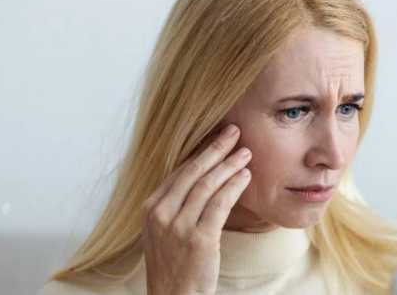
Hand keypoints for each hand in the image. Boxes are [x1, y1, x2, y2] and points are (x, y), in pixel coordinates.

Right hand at [141, 124, 251, 294]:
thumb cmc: (173, 264)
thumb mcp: (163, 231)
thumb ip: (175, 205)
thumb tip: (199, 176)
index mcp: (150, 208)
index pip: (179, 172)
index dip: (201, 152)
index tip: (218, 139)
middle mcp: (161, 214)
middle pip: (193, 171)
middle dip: (216, 148)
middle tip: (235, 131)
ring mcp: (178, 226)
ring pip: (208, 184)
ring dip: (230, 164)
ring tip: (246, 153)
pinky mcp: (199, 239)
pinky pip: (220, 203)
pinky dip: (234, 186)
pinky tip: (246, 176)